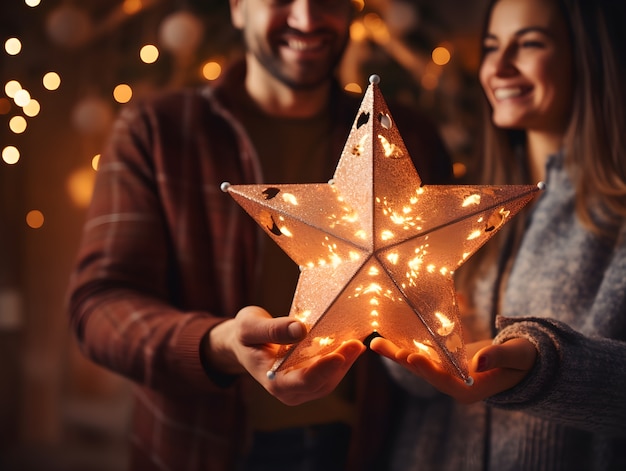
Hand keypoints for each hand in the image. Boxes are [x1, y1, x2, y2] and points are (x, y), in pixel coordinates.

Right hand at [206, 306, 364, 404]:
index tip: (338, 355)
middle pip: (322, 382)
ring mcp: (302, 387)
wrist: (244, 343)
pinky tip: (351, 342)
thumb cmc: (244, 335)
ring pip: (331, 379)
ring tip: (357, 342)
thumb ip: (273, 329)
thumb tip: (301, 329)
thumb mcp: (250, 327)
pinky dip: (342, 358)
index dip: (321, 370)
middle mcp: (290, 390)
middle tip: (356, 343)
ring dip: (346, 361)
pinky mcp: (311, 378)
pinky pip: (331, 372)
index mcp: (273, 382)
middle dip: (341, 364)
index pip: (302, 381)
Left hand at [370, 336, 535, 403]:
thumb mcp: (516, 356)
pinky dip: (404, 347)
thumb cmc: (523, 358)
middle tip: (381, 346)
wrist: (522, 361)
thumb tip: (478, 361)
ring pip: (417, 365)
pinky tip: (386, 338)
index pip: (445, 380)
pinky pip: (420, 356)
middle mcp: (454, 386)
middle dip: (403, 359)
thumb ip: (498, 357)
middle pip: (424, 373)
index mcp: (471, 389)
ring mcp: (447, 377)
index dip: (428, 369)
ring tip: (374, 342)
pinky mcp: (443, 365)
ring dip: (396, 353)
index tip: (411, 357)